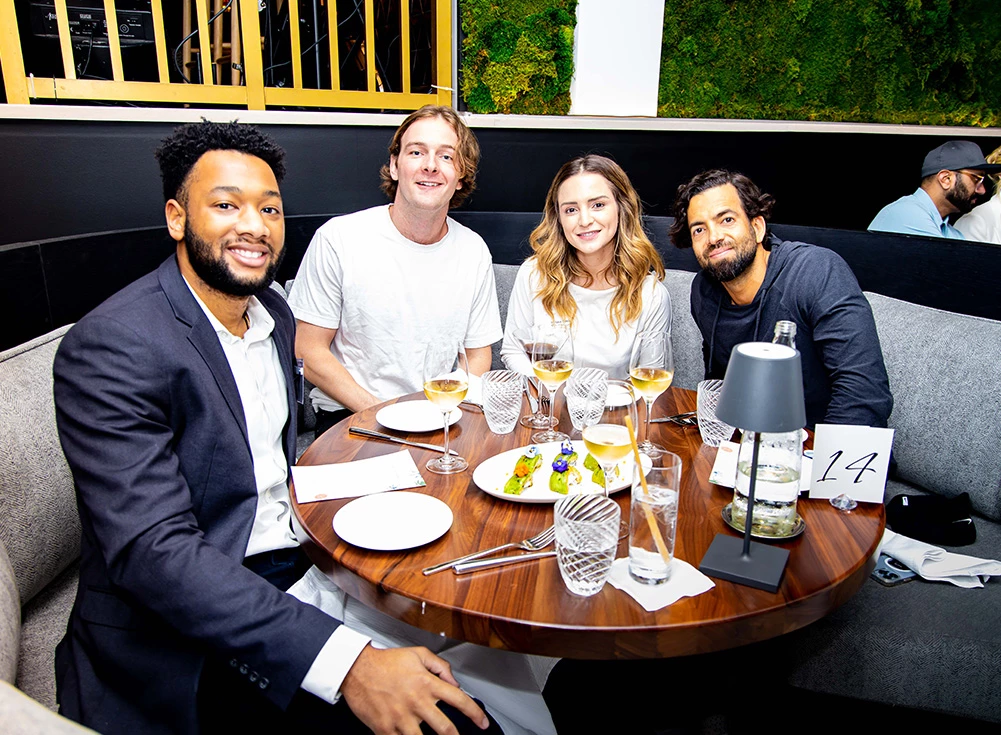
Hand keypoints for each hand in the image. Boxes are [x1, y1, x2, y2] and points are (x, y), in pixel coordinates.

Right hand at [340, 645, 488, 734]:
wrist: (357, 669)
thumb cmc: (386, 662)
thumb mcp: (418, 654)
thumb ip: (440, 666)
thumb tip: (455, 681)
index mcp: (427, 683)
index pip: (460, 700)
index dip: (476, 714)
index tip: (482, 722)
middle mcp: (417, 702)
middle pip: (446, 728)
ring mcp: (401, 718)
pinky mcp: (386, 728)